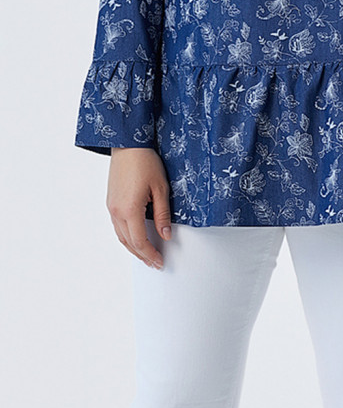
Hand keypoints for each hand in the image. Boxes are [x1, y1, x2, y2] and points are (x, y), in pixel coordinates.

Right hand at [106, 147, 172, 267]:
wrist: (128, 144)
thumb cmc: (145, 161)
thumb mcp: (160, 188)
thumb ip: (162, 214)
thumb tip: (165, 235)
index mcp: (130, 210)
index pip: (140, 241)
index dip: (150, 254)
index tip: (159, 261)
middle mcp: (117, 211)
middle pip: (128, 243)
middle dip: (142, 255)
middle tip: (154, 263)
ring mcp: (111, 207)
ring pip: (121, 236)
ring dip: (133, 248)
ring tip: (146, 255)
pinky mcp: (111, 202)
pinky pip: (117, 226)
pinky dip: (126, 236)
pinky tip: (135, 237)